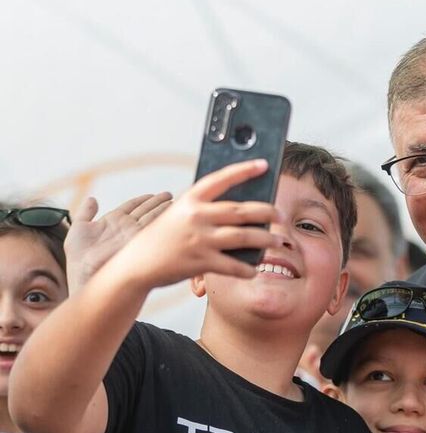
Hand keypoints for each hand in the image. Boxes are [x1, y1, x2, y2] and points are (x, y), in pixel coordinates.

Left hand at [65, 192, 173, 291]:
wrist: (83, 272)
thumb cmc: (78, 257)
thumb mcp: (78, 228)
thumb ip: (85, 212)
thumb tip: (92, 199)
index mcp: (113, 221)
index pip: (132, 206)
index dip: (143, 200)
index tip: (153, 195)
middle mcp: (126, 226)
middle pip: (145, 210)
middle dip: (158, 202)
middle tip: (170, 195)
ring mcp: (133, 233)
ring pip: (152, 216)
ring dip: (163, 208)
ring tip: (174, 202)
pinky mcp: (139, 240)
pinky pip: (153, 226)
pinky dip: (162, 218)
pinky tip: (170, 212)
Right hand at [105, 159, 281, 289]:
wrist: (136, 264)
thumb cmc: (162, 238)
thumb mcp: (178, 215)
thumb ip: (204, 210)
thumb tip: (241, 211)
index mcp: (190, 200)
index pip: (221, 179)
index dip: (244, 170)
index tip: (264, 164)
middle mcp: (196, 216)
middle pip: (241, 211)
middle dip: (266, 212)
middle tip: (281, 215)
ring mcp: (199, 239)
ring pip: (243, 237)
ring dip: (265, 240)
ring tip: (277, 241)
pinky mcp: (200, 262)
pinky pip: (233, 265)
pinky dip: (247, 268)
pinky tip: (255, 268)